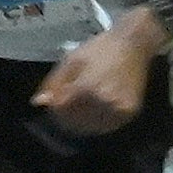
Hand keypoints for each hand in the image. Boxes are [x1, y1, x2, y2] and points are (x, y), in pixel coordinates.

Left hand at [32, 7, 164, 136]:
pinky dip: (97, 121)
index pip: (61, 110)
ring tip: (83, 103)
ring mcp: (118, 110)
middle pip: (74, 122)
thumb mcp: (71, 60)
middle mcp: (104, 102)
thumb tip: (38, 102)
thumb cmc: (101, 48)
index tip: (54, 100)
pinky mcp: (129, 113)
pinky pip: (106, 126)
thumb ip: (53, 83)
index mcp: (87, 87)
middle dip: (66, 114)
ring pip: (89, 127)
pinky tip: (96, 108)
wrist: (134, 44)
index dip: (54, 106)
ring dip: (81, 120)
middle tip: (68, 102)